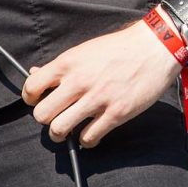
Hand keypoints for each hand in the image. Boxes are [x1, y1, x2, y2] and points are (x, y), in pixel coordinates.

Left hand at [22, 20, 182, 147]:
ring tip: (70, 128)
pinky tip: (92, 132)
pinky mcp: (116, 113)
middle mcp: (79, 82)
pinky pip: (88, 138)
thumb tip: (36, 74)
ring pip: (59, 130)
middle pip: (41, 115)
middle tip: (58, 115)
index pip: (31, 88)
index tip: (39, 100)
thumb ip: (62, 66)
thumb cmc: (121, 46)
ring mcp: (97, 99)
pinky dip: (87, 140)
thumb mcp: (86, 49)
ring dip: (62, 133)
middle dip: (47, 118)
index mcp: (69, 63)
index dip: (31, 98)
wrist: (156, 46)